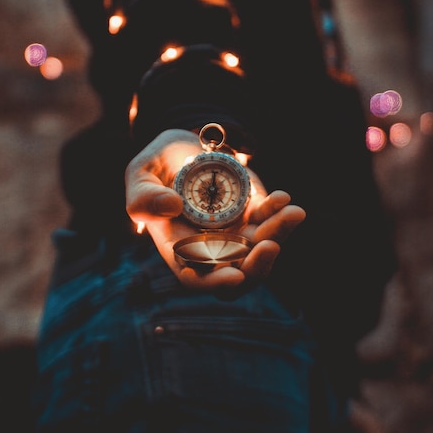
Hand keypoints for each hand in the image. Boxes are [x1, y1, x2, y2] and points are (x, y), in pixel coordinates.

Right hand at [125, 129, 305, 288]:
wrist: (181, 149)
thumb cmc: (154, 168)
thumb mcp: (140, 175)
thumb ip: (144, 196)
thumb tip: (172, 206)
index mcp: (178, 249)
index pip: (196, 277)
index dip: (214, 282)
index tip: (234, 276)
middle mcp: (210, 249)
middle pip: (238, 272)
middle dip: (257, 265)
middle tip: (270, 245)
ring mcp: (235, 233)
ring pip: (260, 248)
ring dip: (277, 235)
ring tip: (292, 213)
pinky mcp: (252, 214)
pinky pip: (269, 221)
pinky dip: (279, 213)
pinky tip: (284, 198)